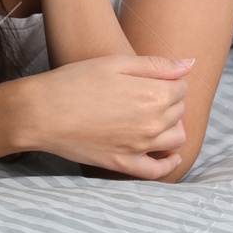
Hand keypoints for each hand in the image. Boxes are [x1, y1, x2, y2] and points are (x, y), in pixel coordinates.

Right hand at [19, 53, 192, 178]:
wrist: (42, 112)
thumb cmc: (75, 81)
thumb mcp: (116, 62)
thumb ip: (157, 65)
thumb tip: (190, 65)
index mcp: (153, 95)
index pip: (181, 88)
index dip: (169, 80)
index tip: (152, 78)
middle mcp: (153, 124)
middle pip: (179, 111)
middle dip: (169, 100)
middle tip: (144, 92)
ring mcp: (140, 147)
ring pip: (175, 138)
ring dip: (171, 126)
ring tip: (152, 116)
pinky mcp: (125, 164)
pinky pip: (158, 170)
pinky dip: (168, 163)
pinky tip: (168, 154)